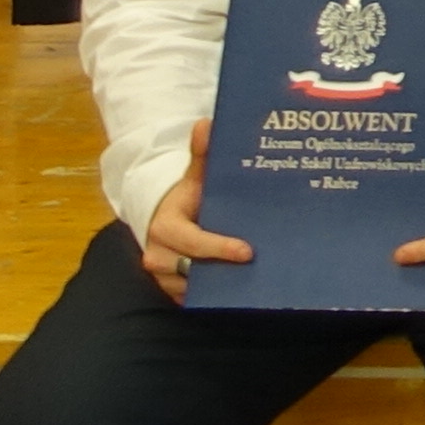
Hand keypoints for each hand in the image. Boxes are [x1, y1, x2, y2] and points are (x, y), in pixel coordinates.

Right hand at [137, 120, 252, 300]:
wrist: (167, 218)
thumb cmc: (188, 196)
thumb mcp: (194, 175)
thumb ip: (202, 154)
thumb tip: (205, 125)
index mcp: (164, 228)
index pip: (192, 243)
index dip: (218, 248)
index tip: (248, 251)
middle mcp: (160, 257)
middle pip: (196, 272)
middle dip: (227, 271)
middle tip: (264, 268)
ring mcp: (166, 278)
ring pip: (199, 289)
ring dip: (227, 285)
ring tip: (261, 279)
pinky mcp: (174, 293)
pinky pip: (199, 299)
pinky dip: (221, 295)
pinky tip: (249, 288)